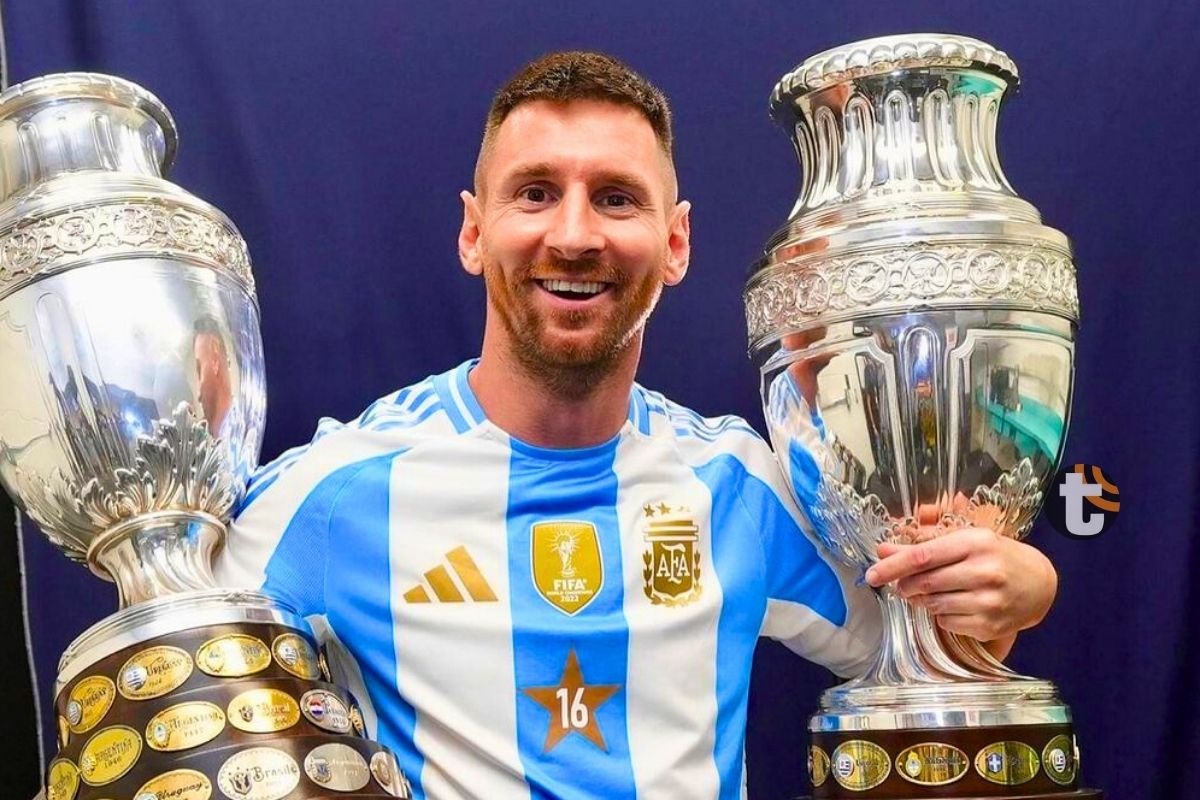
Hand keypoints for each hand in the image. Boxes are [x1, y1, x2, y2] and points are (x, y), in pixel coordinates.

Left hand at [863, 526, 1057, 643]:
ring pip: (933, 605)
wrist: (1038, 583)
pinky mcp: (990, 625)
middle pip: (925, 583)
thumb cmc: (995, 555)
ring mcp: (989, 601)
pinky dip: (941, 615)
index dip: (893, 566)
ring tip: (931, 592)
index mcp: (975, 543)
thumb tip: (883, 550)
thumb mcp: (964, 539)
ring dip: (922, 601)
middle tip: (903, 584)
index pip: (923, 556)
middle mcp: (985, 571)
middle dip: (905, 585)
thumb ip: (923, 543)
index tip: (871, 574)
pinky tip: (954, 604)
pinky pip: (947, 622)